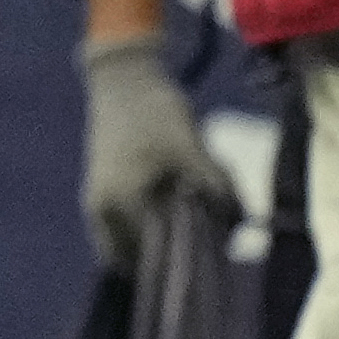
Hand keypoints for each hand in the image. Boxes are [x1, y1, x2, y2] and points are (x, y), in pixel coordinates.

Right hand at [76, 32, 233, 267]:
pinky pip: (121, 230)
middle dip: (167, 257)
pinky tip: (170, 212)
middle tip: (203, 244)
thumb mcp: (192, 147)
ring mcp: (97, 203)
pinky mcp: (100, 194)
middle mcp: (102, 211)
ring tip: (187, 226)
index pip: (153, 254)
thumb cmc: (155, 111)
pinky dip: (144, 230)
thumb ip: (215, 187)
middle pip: (136, 258)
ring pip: (126, 246)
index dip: (184, 260)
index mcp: (121, 203)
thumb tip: (241, 223)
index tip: (212, 256)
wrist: (122, 79)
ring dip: (154, 244)